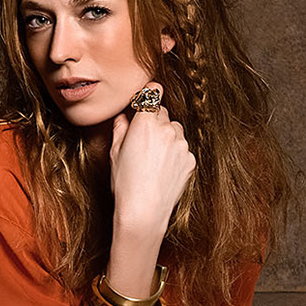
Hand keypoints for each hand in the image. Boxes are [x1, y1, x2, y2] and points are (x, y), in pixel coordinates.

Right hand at [108, 86, 195, 237]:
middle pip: (163, 114)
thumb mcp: (114, 153)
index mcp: (145, 123)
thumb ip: (120, 128)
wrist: (144, 211)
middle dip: (154, 122)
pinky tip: (162, 170)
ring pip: (175, 131)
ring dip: (167, 138)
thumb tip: (123, 117)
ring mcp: (182, 144)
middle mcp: (167, 129)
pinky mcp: (190, 159)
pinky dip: (174, 155)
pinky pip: (182, 149)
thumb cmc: (124, 183)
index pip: (153, 94)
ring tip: (153, 159)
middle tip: (142, 141)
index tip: (148, 95)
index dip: (150, 94)